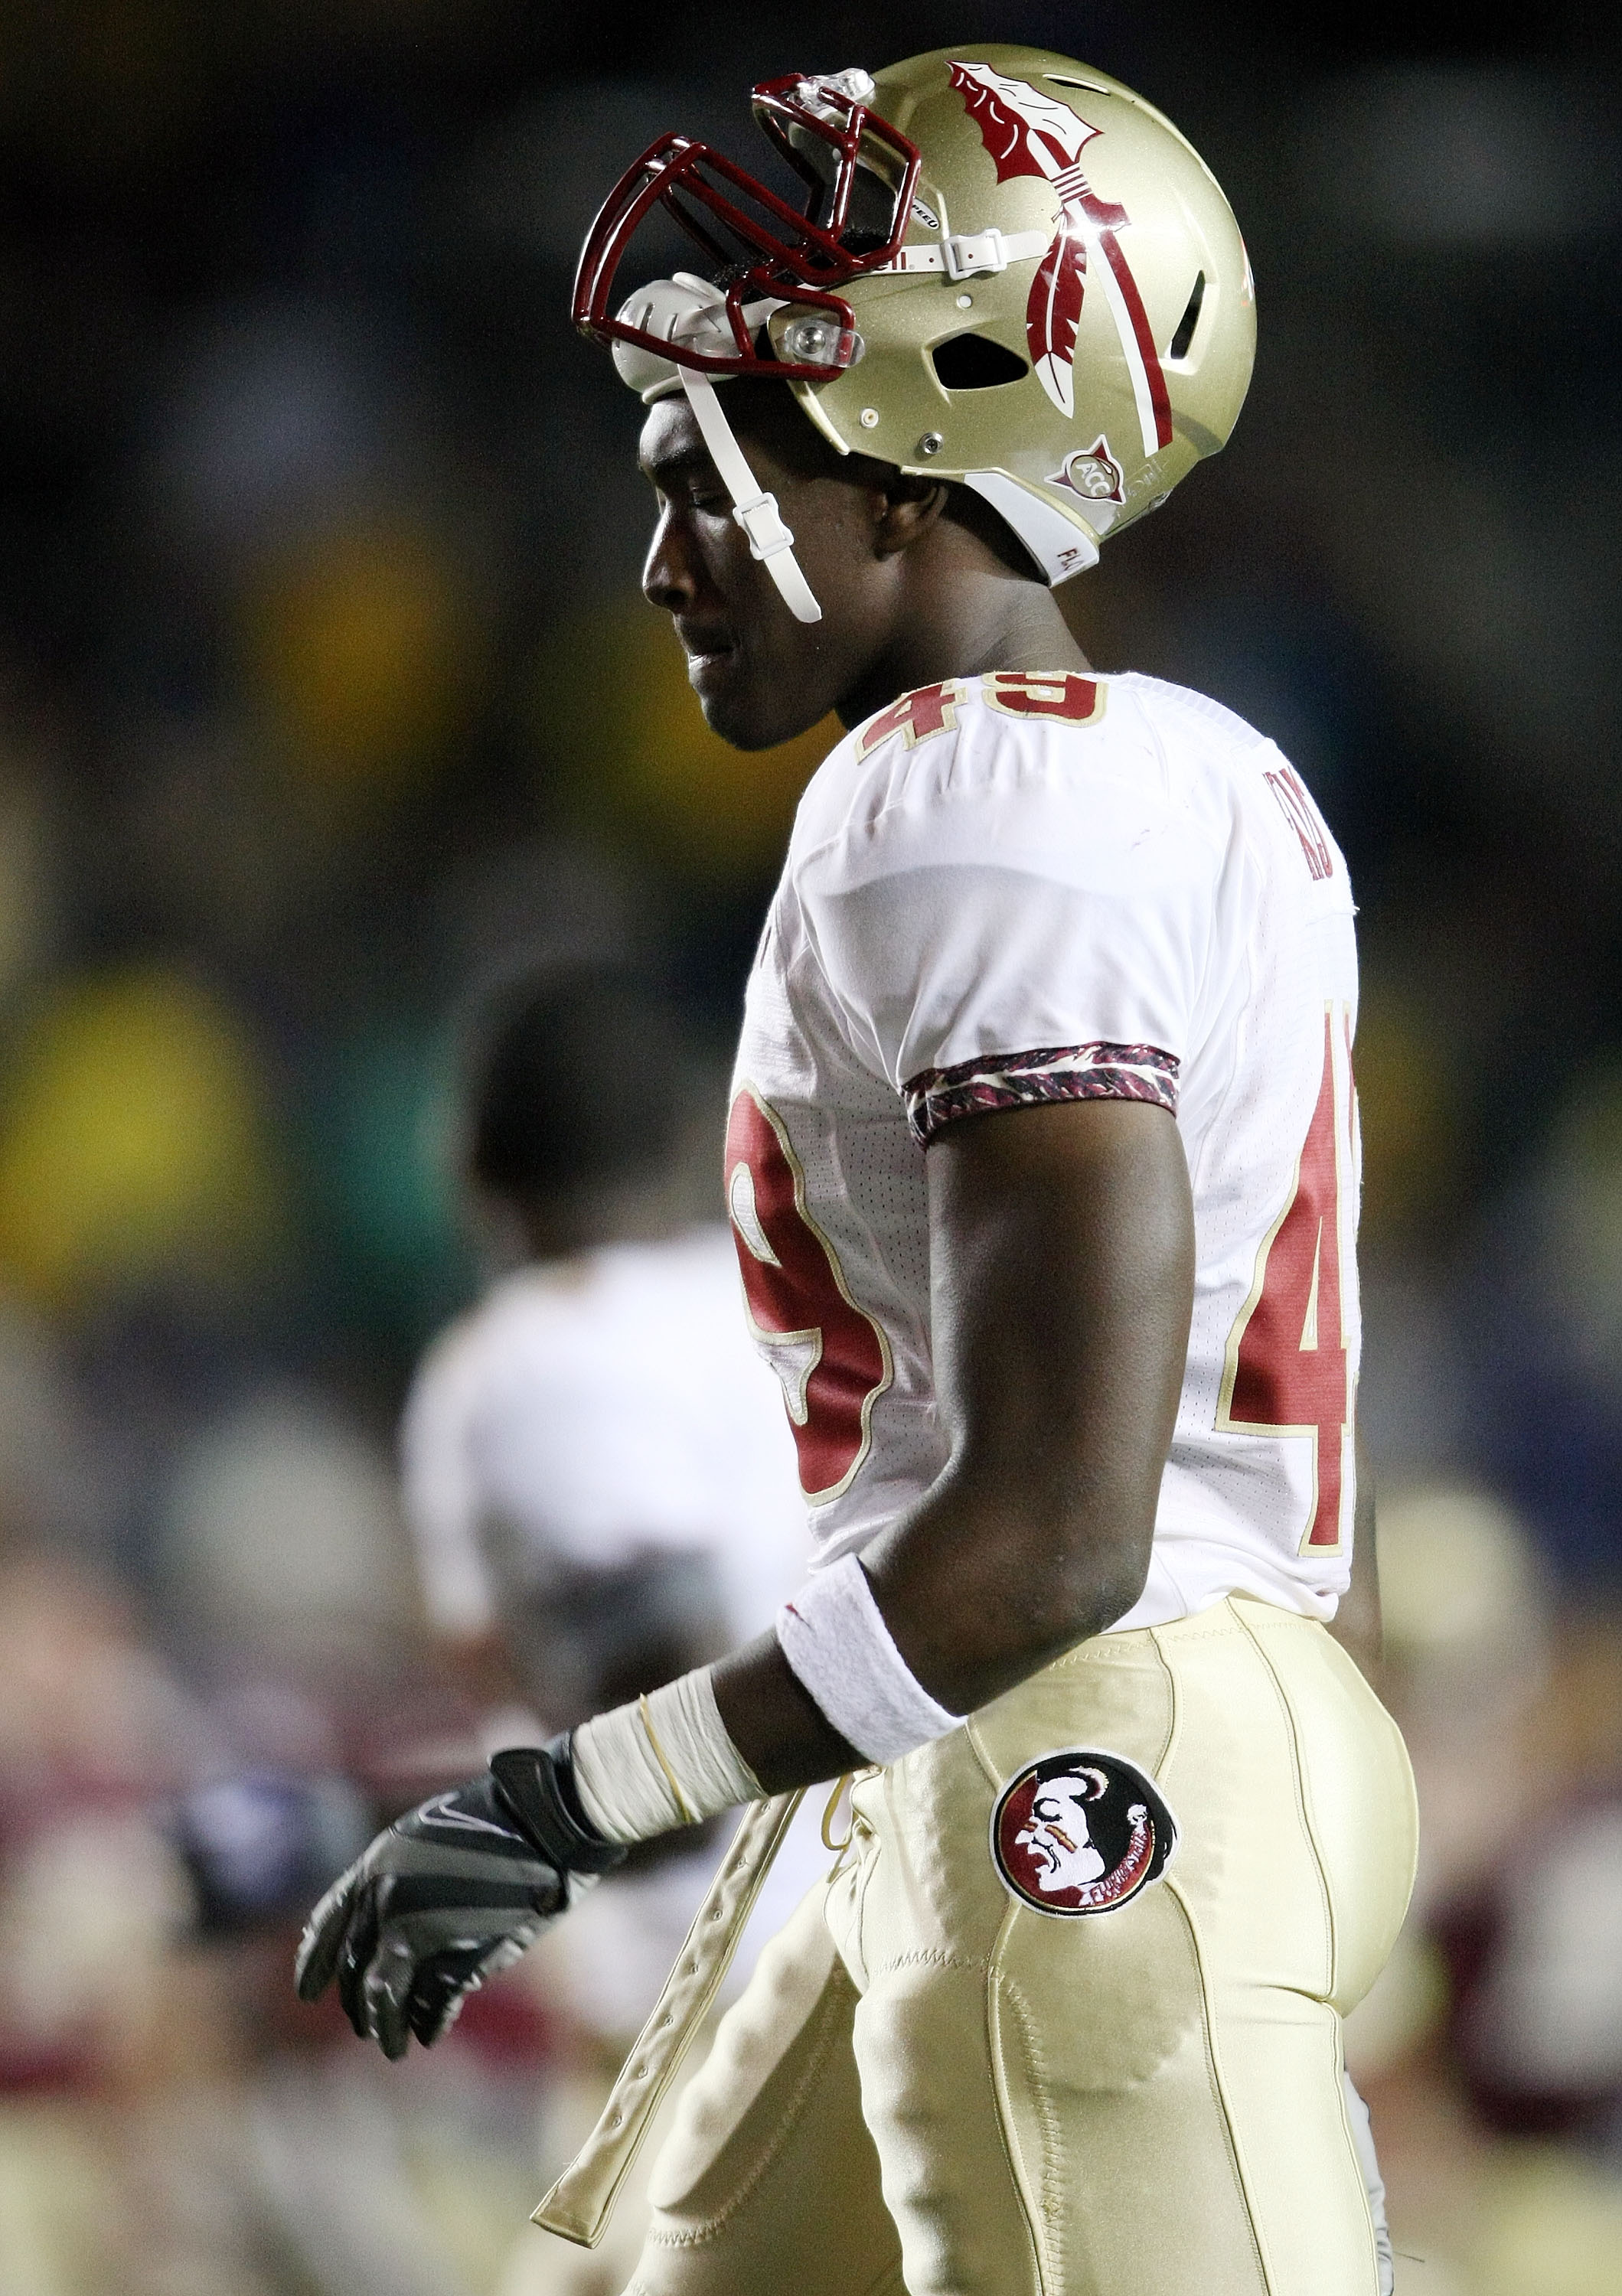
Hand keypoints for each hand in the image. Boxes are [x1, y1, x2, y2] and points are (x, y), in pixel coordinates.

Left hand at [294, 1743, 624, 2058]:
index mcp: (375, 1866)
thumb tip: (380, 1924)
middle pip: (355, 1970)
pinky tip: (430, 2035)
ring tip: (393, 2048)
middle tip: (363, 2027)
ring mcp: (417, 1931)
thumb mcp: (424, 1836)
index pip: (328, 1925)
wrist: (540, 1820)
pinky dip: (427, 2024)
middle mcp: (384, 1901)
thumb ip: (396, 1878)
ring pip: (384, 1998)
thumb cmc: (493, 1820)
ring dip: (386, 2028)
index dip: (314, 1962)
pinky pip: (430, 2005)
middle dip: (357, 2005)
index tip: (306, 1991)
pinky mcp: (454, 1955)